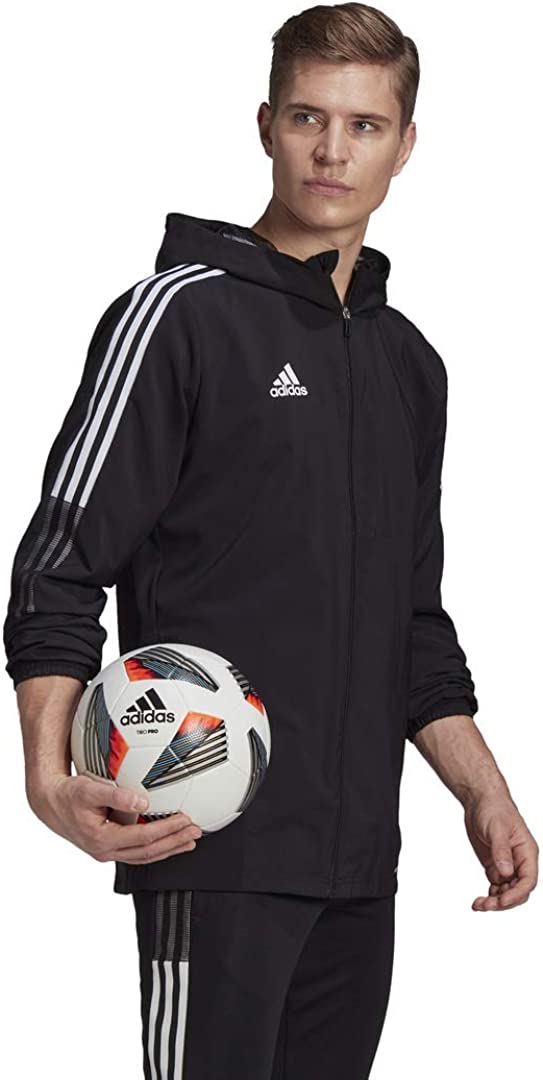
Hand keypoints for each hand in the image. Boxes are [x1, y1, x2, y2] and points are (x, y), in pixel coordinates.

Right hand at [28, 772, 202, 864]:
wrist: (51, 805)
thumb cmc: (68, 795)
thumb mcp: (88, 789)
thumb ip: (115, 795)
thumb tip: (141, 801)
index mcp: (102, 839)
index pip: (143, 838)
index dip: (166, 830)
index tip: (184, 819)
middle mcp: (106, 851)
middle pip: (148, 852)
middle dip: (174, 842)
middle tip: (196, 832)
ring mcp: (108, 852)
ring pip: (145, 856)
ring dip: (169, 848)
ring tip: (190, 841)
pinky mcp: (110, 848)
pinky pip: (138, 851)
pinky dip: (157, 847)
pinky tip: (169, 841)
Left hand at [463, 789, 538, 910]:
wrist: (480, 800)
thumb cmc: (494, 808)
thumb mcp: (497, 829)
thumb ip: (502, 851)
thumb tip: (506, 872)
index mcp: (527, 852)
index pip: (528, 880)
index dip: (516, 894)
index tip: (501, 901)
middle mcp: (520, 862)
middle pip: (518, 891)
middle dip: (503, 901)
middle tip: (485, 905)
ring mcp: (507, 865)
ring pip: (507, 892)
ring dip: (495, 901)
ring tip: (478, 904)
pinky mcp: (495, 866)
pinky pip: (497, 887)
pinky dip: (490, 895)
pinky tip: (480, 899)